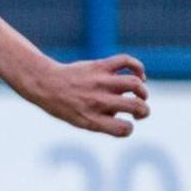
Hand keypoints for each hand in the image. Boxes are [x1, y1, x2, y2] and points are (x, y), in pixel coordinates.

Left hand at [25, 54, 149, 136]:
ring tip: (139, 94)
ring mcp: (100, 82)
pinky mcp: (100, 66)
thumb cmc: (65, 106)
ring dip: (143, 91)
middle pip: (136, 106)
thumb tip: (127, 111)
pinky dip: (138, 67)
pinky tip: (138, 74)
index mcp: (92, 120)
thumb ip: (104, 120)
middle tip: (139, 110)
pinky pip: (126, 61)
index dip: (129, 128)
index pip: (123, 129)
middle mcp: (97, 101)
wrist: (46, 84)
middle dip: (144, 111)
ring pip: (135, 84)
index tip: (125, 125)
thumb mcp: (81, 121)